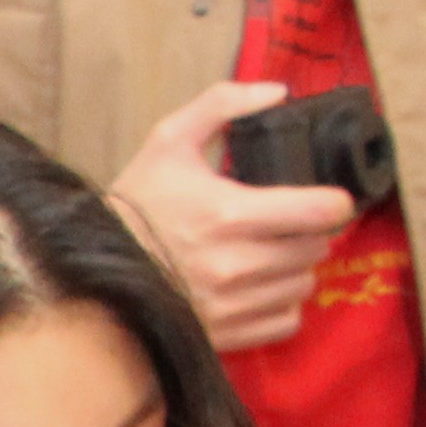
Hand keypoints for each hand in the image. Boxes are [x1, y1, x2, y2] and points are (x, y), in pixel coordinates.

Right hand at [108, 80, 357, 352]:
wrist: (92, 268)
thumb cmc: (135, 203)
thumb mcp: (168, 140)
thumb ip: (222, 105)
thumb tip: (278, 92)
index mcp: (229, 213)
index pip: (321, 211)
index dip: (333, 201)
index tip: (325, 198)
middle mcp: (236, 264)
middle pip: (317, 248)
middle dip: (308, 232)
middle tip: (285, 223)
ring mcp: (232, 305)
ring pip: (304, 284)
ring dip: (295, 267)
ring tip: (268, 254)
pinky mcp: (226, 334)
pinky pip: (287, 320)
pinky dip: (280, 304)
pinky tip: (258, 287)